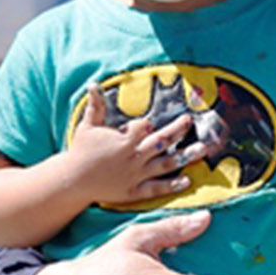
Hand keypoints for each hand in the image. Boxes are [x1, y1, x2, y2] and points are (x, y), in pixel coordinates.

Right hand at [69, 86, 210, 204]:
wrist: (73, 181)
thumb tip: (92, 83)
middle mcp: (133, 157)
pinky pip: (157, 188)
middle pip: (161, 142)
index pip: (143, 127)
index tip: (148, 124)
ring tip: (202, 149)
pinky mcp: (135, 191)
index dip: (145, 125)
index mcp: (124, 141)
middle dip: (177, 130)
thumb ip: (95, 106)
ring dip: (185, 156)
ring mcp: (136, 175)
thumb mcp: (88, 126)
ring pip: (166, 164)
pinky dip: (172, 185)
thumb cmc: (81, 151)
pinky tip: (188, 180)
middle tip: (189, 121)